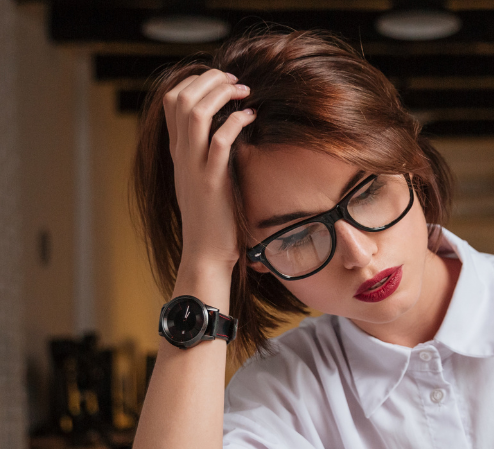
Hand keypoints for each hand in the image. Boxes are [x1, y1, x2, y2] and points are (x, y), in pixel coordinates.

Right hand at [163, 69, 255, 278]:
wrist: (205, 254)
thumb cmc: (211, 221)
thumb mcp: (203, 182)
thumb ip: (206, 158)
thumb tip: (223, 136)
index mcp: (178, 153)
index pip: (172, 102)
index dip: (195, 82)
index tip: (222, 82)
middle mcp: (181, 156)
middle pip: (180, 98)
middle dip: (208, 80)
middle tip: (235, 79)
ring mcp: (193, 167)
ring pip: (194, 113)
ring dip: (220, 94)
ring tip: (243, 90)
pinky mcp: (211, 182)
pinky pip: (219, 142)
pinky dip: (234, 123)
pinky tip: (250, 118)